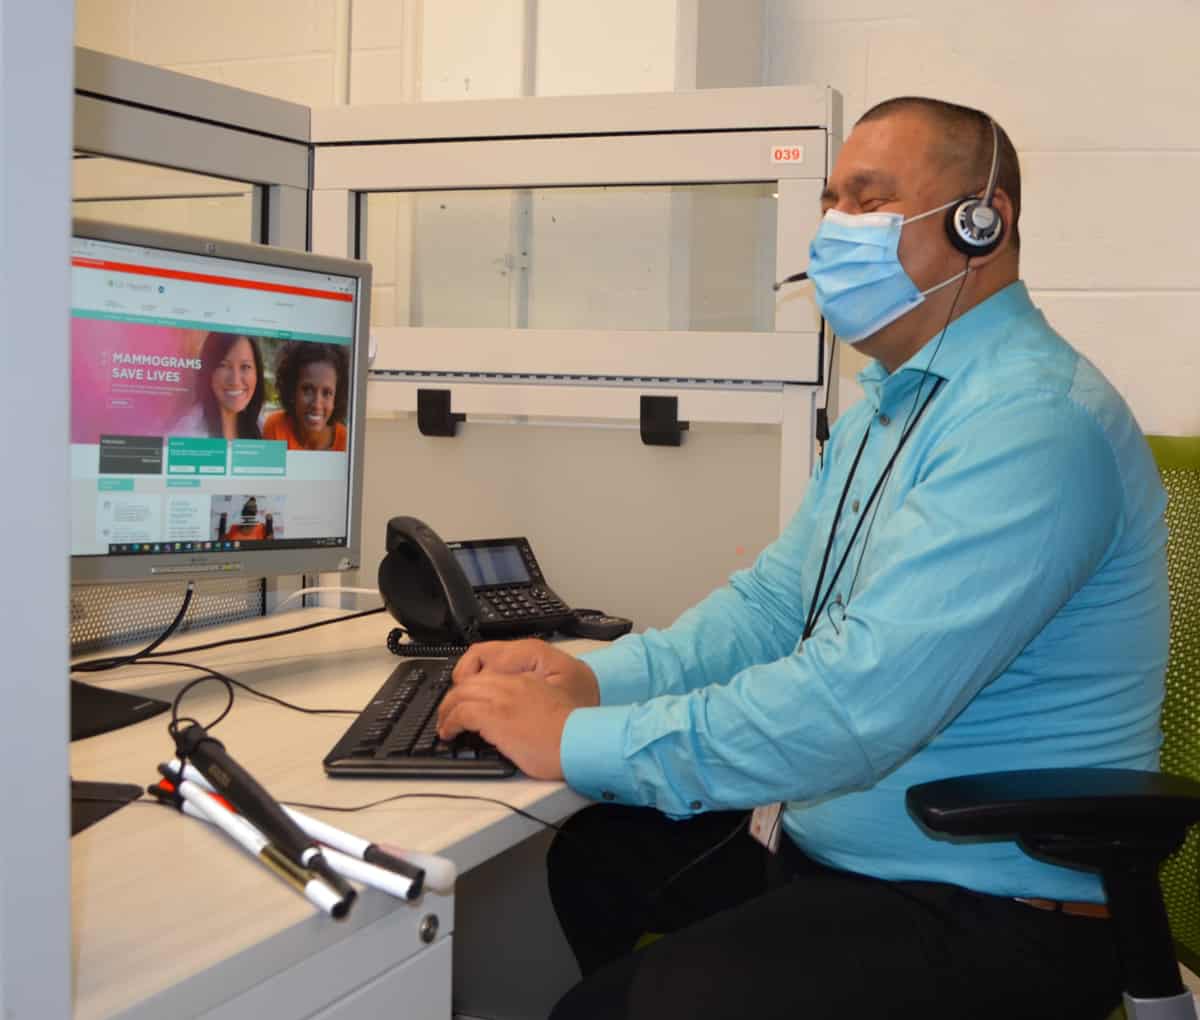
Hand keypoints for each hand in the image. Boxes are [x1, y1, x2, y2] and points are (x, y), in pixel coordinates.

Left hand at [437, 640, 599, 779]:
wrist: (579, 739)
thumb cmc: (571, 732)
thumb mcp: (550, 708)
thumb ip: (530, 705)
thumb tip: (516, 719)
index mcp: (525, 682)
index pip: (487, 676)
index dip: (471, 689)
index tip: (466, 702)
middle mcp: (511, 686)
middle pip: (469, 684)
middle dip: (453, 698)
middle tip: (448, 713)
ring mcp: (501, 699)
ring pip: (460, 695)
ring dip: (447, 711)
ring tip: (444, 725)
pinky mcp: (494, 717)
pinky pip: (461, 713)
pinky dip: (450, 723)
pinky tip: (449, 733)